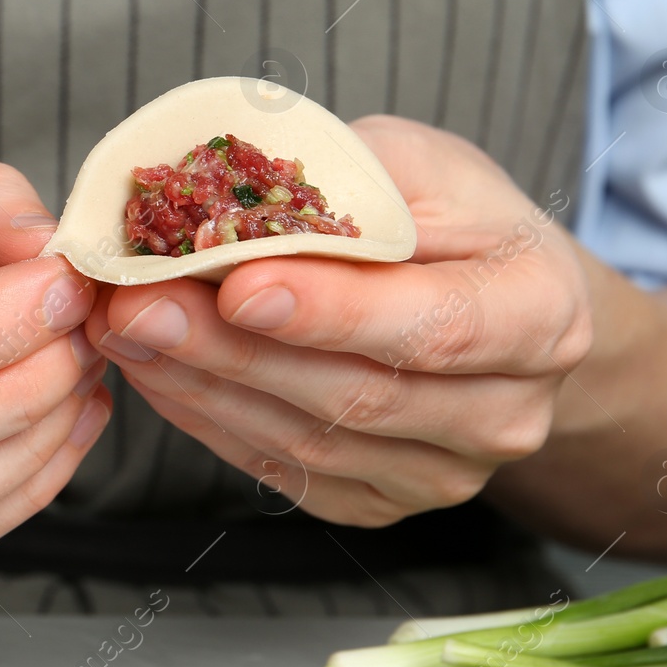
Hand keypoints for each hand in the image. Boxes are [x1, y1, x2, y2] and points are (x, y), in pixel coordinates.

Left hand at [86, 116, 591, 526]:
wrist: (495, 305)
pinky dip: (211, 423)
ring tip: (125, 328)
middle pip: (358, 395)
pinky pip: (287, 474)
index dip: (332, 312)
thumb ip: (346, 182)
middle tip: (135, 303)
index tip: (234, 287)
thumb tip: (224, 199)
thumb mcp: (422, 164)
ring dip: (203, 386)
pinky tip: (157, 373)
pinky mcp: (385, 502)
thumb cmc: (455, 220)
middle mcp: (508, 413)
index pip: (434, 327)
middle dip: (231, 350)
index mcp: (541, 315)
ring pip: (311, 443)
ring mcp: (447, 473)